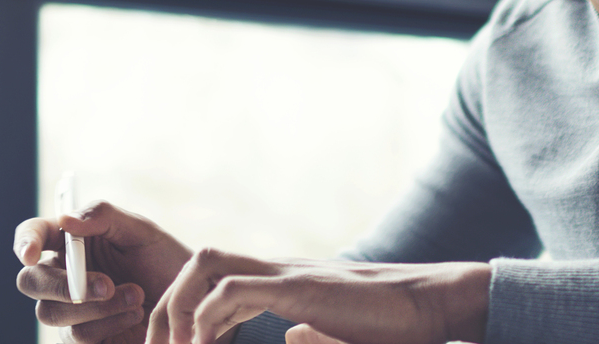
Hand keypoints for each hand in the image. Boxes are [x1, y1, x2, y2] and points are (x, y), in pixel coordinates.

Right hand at [15, 201, 193, 343]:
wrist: (189, 302)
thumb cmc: (163, 260)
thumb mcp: (140, 230)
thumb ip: (103, 216)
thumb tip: (65, 219)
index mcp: (70, 241)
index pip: (32, 235)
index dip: (24, 241)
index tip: (31, 252)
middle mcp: (63, 275)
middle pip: (30, 282)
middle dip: (60, 286)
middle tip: (104, 285)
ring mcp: (70, 309)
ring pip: (53, 313)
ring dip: (98, 306)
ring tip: (136, 296)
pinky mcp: (85, 337)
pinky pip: (78, 336)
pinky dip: (108, 324)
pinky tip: (135, 314)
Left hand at [145, 250, 489, 343]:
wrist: (433, 305)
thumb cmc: (393, 325)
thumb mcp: (338, 332)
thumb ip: (311, 332)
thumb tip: (291, 337)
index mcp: (283, 284)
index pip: (213, 284)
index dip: (184, 316)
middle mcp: (277, 271)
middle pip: (198, 263)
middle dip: (166, 308)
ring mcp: (287, 274)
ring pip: (205, 263)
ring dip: (179, 305)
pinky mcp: (298, 288)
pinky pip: (232, 289)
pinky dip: (206, 317)